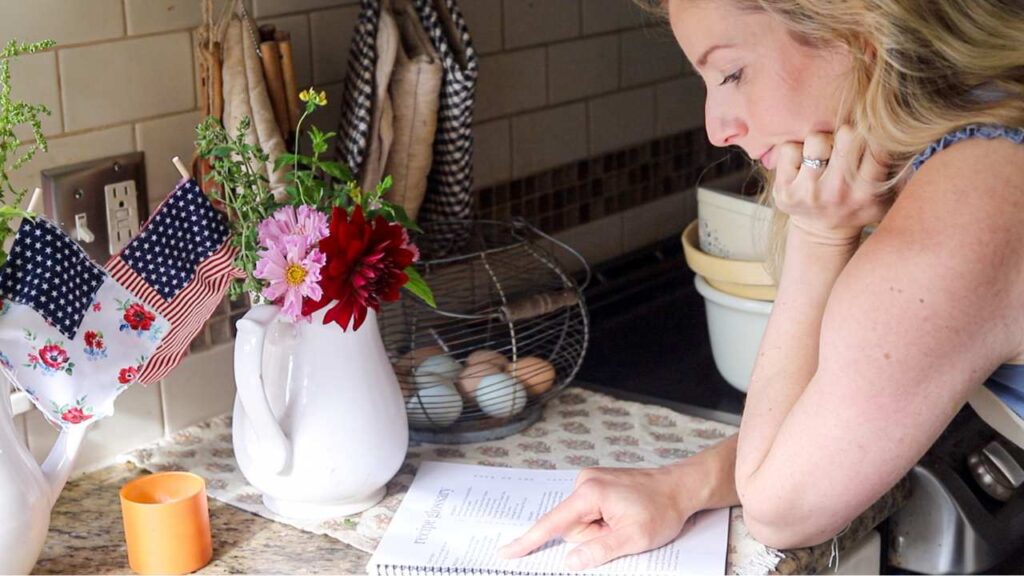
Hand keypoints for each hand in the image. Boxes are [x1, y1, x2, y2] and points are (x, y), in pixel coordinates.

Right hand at [497, 465, 697, 570]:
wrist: (680, 486)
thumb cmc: (661, 509)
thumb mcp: (632, 538)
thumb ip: (597, 551)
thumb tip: (569, 562)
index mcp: (589, 494)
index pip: (552, 523)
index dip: (529, 541)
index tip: (506, 552)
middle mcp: (584, 482)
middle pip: (570, 526)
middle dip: (592, 537)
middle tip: (622, 531)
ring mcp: (590, 481)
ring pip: (581, 521)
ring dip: (600, 529)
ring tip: (627, 520)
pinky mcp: (597, 484)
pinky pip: (589, 512)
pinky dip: (602, 520)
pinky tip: (623, 515)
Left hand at [773, 125, 893, 244]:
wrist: (820, 234)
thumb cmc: (857, 206)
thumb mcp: (887, 196)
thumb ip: (902, 172)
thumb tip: (912, 141)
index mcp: (866, 192)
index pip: (877, 146)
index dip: (873, 134)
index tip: (868, 137)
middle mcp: (837, 192)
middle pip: (847, 134)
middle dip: (847, 135)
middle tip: (844, 147)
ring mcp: (808, 192)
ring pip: (817, 139)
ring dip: (820, 142)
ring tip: (824, 157)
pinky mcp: (783, 191)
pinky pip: (788, 149)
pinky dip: (795, 151)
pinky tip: (802, 166)